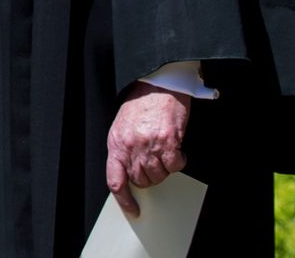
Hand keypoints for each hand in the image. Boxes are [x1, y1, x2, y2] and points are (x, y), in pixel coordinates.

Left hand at [105, 83, 190, 215]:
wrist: (157, 84)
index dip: (123, 199)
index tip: (132, 209)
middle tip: (155, 164)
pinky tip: (177, 151)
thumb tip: (131, 173)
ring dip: (164, 169)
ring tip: (165, 154)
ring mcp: (148, 144)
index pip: (115, 180)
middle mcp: (130, 146)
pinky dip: (179, 162)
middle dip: (150, 178)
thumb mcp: (122, 127)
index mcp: (115, 144)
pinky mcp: (168, 141)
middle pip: (141, 180)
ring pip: (158, 175)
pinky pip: (175, 165)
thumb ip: (124, 150)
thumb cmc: (140, 104)